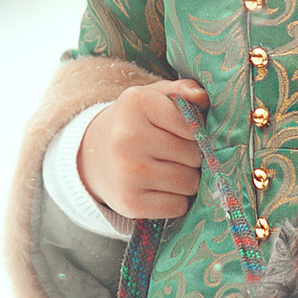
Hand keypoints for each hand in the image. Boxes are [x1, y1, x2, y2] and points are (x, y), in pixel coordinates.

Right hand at [76, 80, 207, 222]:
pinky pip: (178, 206)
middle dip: (192, 156)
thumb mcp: (153, 97)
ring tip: (168, 170)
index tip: (182, 132)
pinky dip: (176, 200)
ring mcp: (127, 173)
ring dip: (187, 180)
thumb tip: (202, 97)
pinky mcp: (129, 203)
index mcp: (136, 103)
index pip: (193, 125)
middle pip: (194, 155)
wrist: (94, 155)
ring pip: (189, 183)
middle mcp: (127, 137)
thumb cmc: (136, 123)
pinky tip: (159, 189)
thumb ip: (181, 91)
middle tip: (174, 153)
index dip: (196, 132)